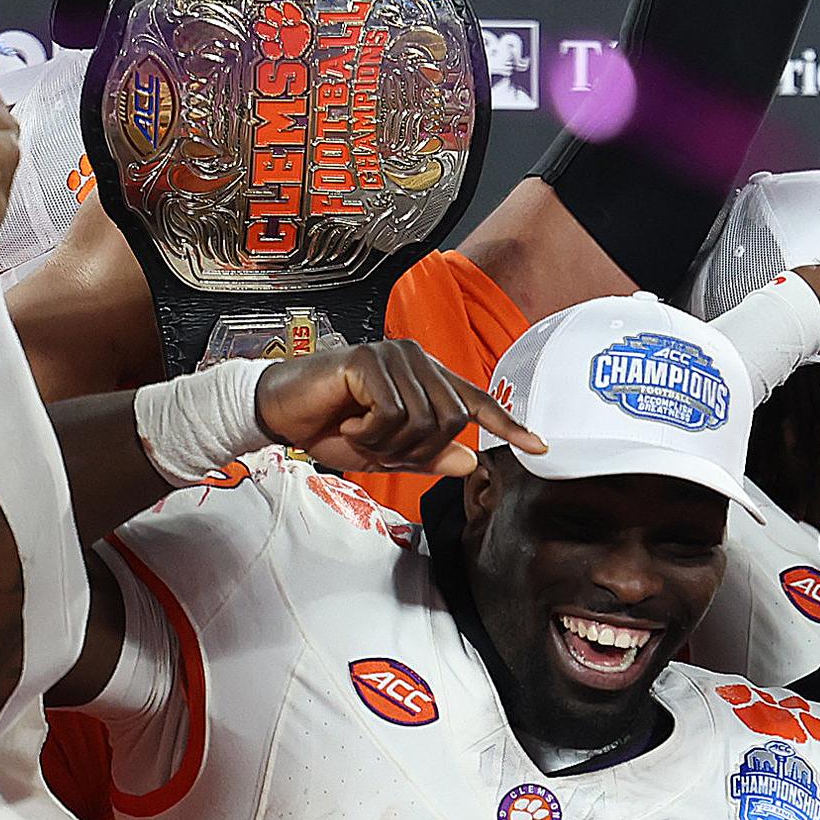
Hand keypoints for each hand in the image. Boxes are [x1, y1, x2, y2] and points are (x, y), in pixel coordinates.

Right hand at [253, 338, 543, 476]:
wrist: (279, 412)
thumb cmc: (330, 426)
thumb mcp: (385, 452)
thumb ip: (428, 457)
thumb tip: (471, 464)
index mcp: (429, 379)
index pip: (478, 403)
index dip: (509, 427)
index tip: (541, 447)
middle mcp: (419, 360)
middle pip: (450, 422)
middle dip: (414, 450)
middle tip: (376, 446)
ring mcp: (396, 355)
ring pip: (424, 421)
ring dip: (387, 444)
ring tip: (358, 433)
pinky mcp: (370, 360)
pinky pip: (392, 414)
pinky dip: (370, 432)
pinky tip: (348, 422)